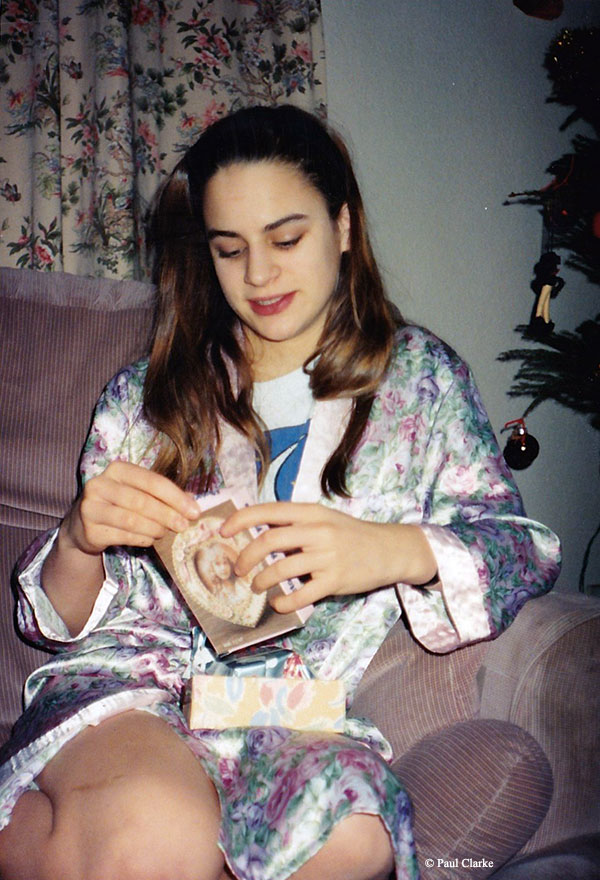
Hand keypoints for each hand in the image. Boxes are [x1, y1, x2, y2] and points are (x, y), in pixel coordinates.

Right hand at [62, 461, 199, 555]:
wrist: (82, 525)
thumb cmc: (118, 504)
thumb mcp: (138, 492)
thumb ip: (163, 495)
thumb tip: (193, 502)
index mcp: (117, 469)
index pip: (152, 481)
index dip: (176, 497)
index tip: (194, 512)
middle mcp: (100, 485)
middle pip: (142, 501)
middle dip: (168, 515)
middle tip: (184, 526)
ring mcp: (91, 507)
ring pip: (132, 520)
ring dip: (155, 529)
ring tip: (165, 533)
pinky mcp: (89, 530)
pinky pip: (124, 536)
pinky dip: (142, 539)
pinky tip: (150, 539)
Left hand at [220, 502, 437, 612]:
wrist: (390, 549)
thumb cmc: (352, 534)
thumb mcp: (324, 518)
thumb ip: (295, 524)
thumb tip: (257, 533)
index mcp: (311, 512)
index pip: (268, 511)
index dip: (241, 520)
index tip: (223, 531)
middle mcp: (317, 531)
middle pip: (269, 540)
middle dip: (246, 556)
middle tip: (238, 568)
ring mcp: (327, 556)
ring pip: (281, 568)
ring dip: (261, 581)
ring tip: (256, 587)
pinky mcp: (335, 580)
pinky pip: (301, 594)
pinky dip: (284, 602)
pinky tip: (278, 604)